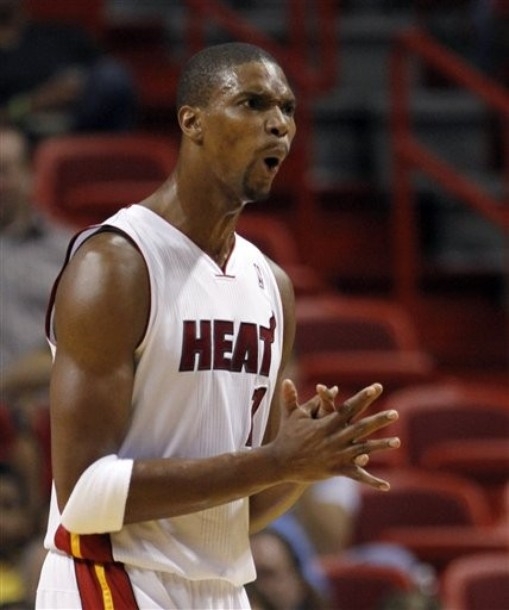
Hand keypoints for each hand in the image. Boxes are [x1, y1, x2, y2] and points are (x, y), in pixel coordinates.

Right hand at [272, 379, 399, 489]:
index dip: (363, 397)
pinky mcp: (337, 469)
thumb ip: (293, 397)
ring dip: (381, 446)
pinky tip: (386, 485)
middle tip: (395, 413)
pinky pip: (357, 476)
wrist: (281, 462)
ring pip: (364, 449)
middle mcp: (336, 437)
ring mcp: (338, 454)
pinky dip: (371, 481)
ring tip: (397, 442)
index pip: (349, 407)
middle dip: (379, 419)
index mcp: (328, 422)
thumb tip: (287, 380)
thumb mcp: (292, 415)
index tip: (376, 388)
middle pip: (361, 427)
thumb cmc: (287, 436)